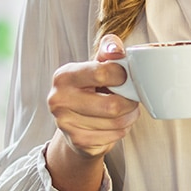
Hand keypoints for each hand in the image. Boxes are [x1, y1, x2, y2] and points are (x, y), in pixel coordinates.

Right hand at [47, 33, 140, 159]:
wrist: (77, 122)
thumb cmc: (92, 88)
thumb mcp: (99, 65)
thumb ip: (109, 50)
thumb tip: (116, 49)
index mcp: (64, 76)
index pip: (103, 73)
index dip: (123, 76)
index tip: (124, 78)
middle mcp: (59, 99)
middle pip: (113, 105)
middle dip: (130, 102)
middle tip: (130, 98)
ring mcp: (64, 123)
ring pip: (116, 122)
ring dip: (129, 116)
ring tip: (124, 110)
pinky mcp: (76, 140)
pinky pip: (113, 136)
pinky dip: (122, 130)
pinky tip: (115, 124)